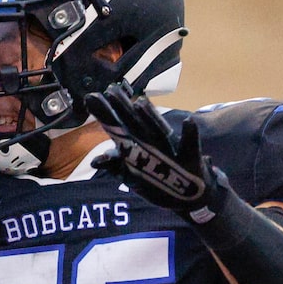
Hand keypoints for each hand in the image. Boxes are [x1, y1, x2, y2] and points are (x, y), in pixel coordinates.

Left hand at [86, 83, 222, 217]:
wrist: (187, 193)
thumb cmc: (157, 179)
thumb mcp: (133, 175)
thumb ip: (115, 165)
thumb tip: (95, 162)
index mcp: (138, 145)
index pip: (119, 126)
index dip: (106, 114)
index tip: (91, 98)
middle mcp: (153, 142)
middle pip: (135, 123)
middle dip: (123, 108)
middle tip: (110, 90)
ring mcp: (171, 148)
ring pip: (159, 131)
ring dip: (151, 118)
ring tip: (140, 105)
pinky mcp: (190, 158)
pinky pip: (190, 147)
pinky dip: (190, 135)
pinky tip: (189, 122)